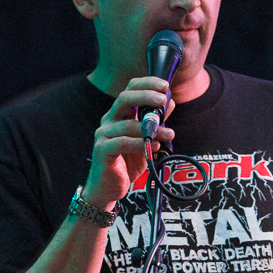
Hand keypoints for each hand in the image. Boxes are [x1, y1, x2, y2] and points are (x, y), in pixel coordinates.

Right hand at [83, 77, 175, 207]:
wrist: (110, 187)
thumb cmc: (127, 162)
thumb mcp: (146, 140)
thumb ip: (156, 122)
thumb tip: (170, 102)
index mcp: (119, 114)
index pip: (129, 90)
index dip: (146, 84)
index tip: (164, 85)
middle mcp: (109, 121)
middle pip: (124, 99)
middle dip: (145, 96)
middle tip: (163, 99)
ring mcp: (103, 134)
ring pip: (128, 124)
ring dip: (152, 128)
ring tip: (169, 134)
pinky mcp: (102, 150)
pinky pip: (123, 143)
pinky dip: (141, 144)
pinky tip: (155, 147)